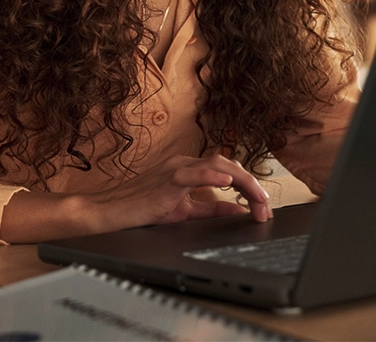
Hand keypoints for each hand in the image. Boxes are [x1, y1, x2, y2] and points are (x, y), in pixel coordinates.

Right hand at [91, 154, 272, 229]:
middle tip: (266, 207)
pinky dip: (212, 176)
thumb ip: (210, 209)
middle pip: (228, 164)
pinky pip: (192, 173)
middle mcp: (185, 163)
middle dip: (252, 184)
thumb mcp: (183, 211)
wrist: (109, 212)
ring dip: (242, 181)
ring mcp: (175, 168)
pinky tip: (227, 182)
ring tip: (258, 197)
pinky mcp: (166, 179)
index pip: (228, 171)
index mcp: (189, 169)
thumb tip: (236, 210)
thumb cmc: (140, 209)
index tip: (262, 206)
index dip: (249, 186)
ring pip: (217, 164)